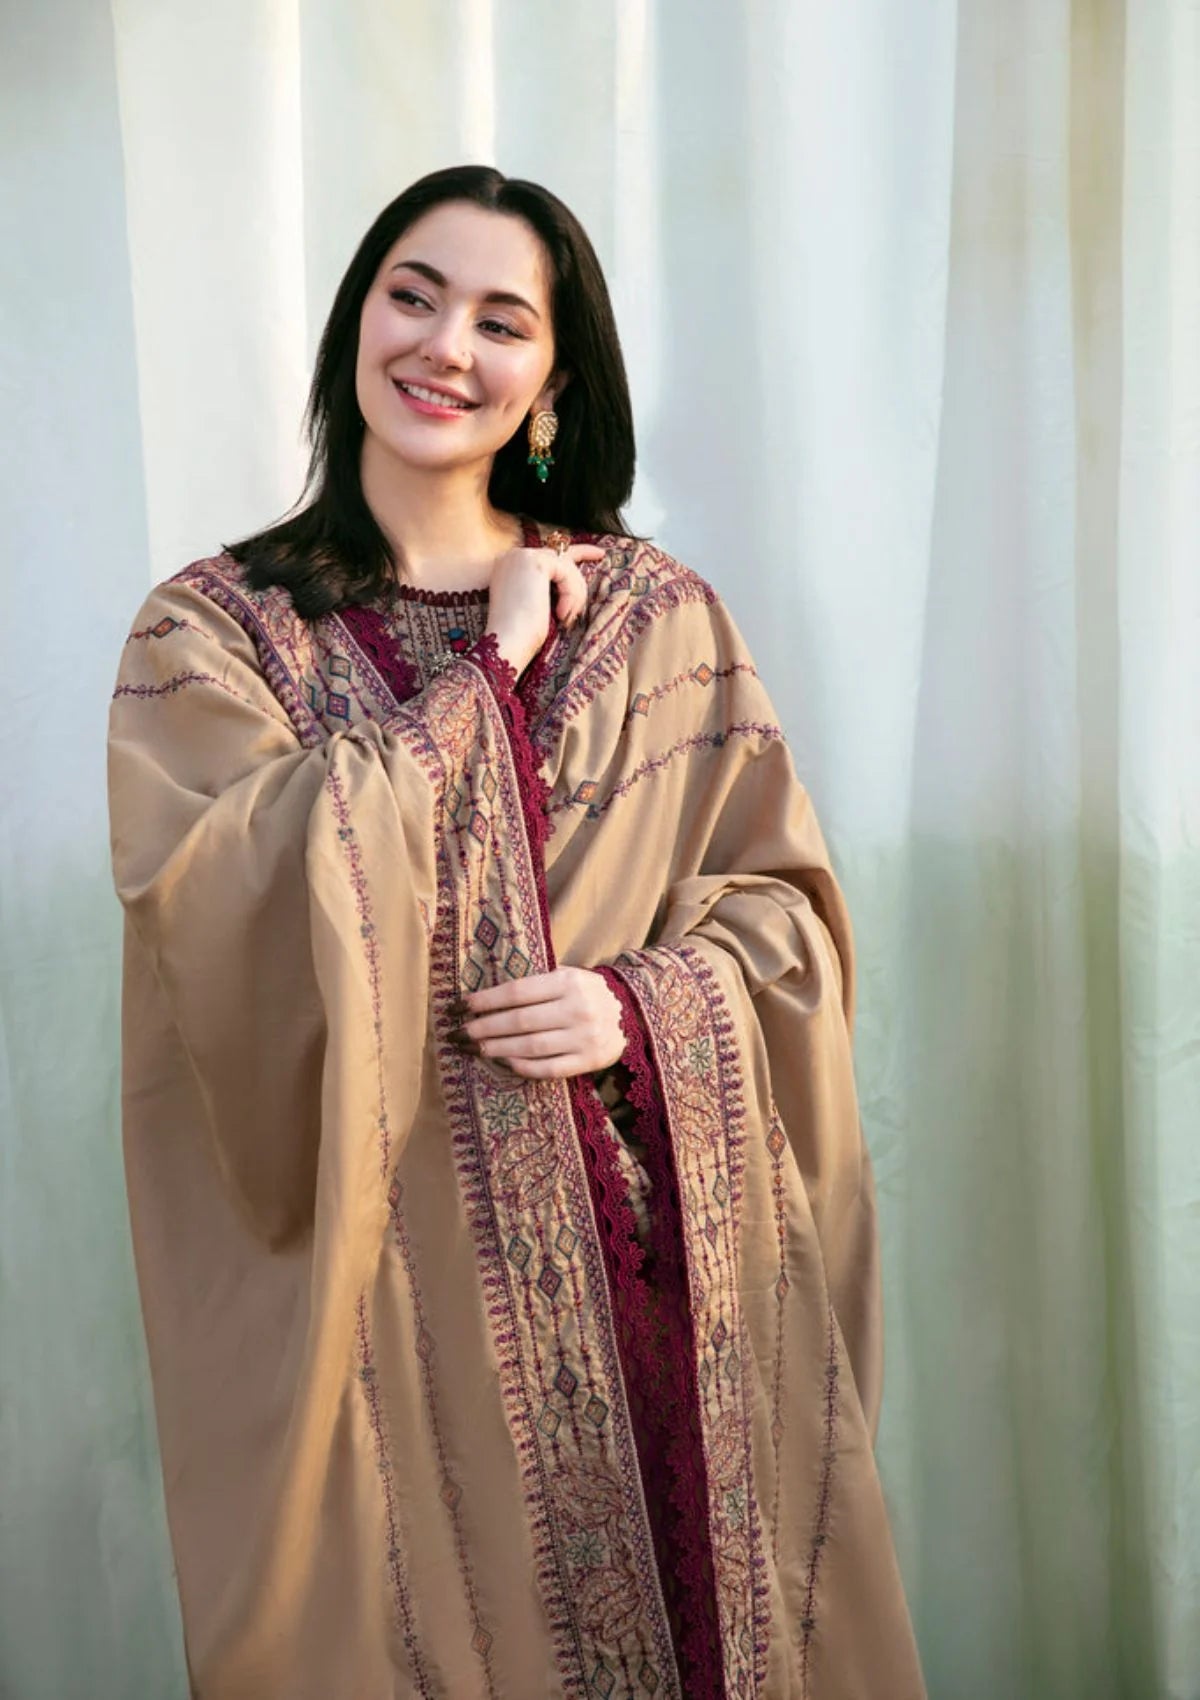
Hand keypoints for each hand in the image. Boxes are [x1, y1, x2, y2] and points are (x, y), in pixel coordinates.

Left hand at [452, 967, 624, 1078]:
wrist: (632, 1015)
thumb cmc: (586, 993)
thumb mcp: (567, 976)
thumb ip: (536, 985)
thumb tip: (485, 998)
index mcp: (568, 982)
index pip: (517, 992)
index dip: (485, 1000)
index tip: (459, 1006)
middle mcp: (577, 1009)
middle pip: (520, 1021)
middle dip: (483, 1028)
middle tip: (458, 1033)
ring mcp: (584, 1037)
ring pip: (531, 1046)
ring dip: (497, 1048)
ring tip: (474, 1048)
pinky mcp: (588, 1061)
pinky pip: (549, 1068)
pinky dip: (523, 1066)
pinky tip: (504, 1062)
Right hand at [485, 541, 604, 674]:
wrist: (506, 644)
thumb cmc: (522, 635)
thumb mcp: (538, 605)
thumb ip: (549, 586)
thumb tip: (575, 579)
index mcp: (510, 566)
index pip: (548, 555)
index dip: (577, 552)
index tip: (600, 554)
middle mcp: (514, 556)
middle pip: (560, 558)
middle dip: (577, 582)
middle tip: (579, 609)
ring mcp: (523, 556)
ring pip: (566, 566)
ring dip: (574, 594)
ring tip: (566, 618)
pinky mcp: (535, 562)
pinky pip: (567, 572)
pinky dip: (571, 594)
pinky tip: (561, 614)